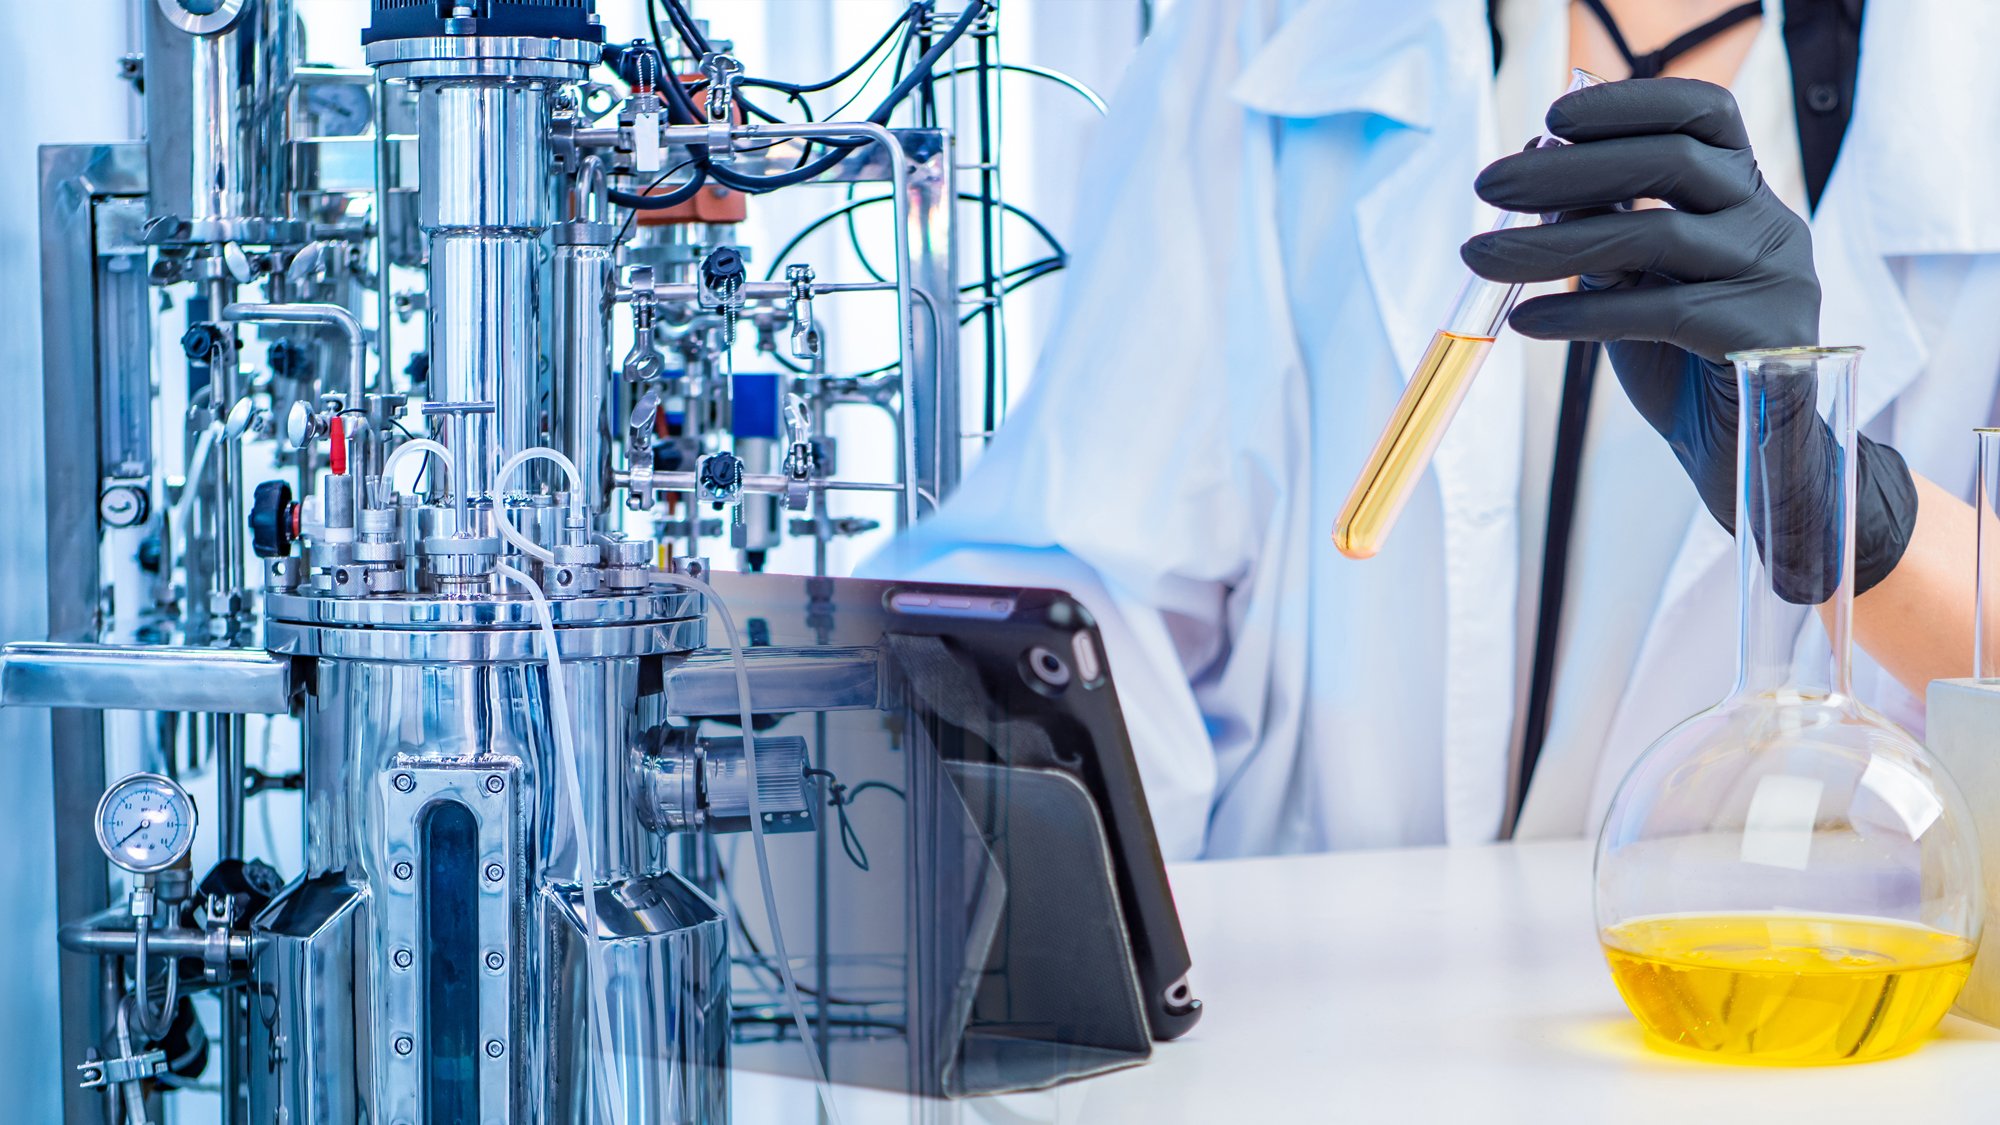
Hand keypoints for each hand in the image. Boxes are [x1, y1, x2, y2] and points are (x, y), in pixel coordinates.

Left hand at [1460, 78, 1913, 597]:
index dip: (1632, 104)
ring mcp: (1775, 277)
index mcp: (1743, 195)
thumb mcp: (1631, 281)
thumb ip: (1601, 224)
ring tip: (1478, 259)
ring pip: (1658, 236)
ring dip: (1552, 244)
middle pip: (1673, 163)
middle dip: (1569, 168)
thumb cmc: (1682, 361)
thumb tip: (1538, 165)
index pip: (1703, 115)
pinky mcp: (1763, 336)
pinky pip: (1661, 312)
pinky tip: (1525, 321)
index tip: (1551, 118)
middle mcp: (1771, 223)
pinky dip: (1581, 313)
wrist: (1744, 456)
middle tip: (1486, 186)